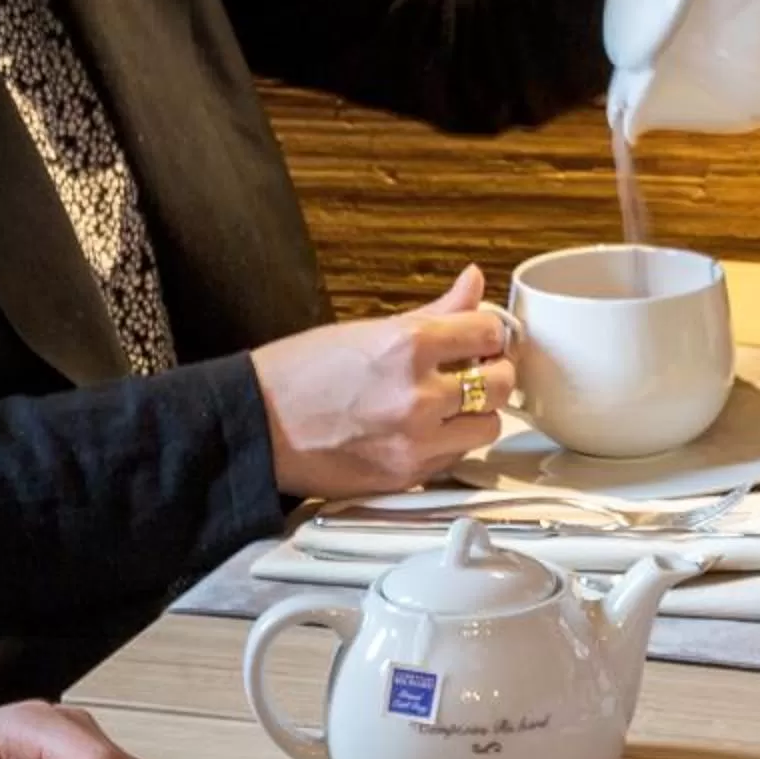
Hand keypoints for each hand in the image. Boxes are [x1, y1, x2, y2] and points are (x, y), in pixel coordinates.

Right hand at [250, 267, 516, 498]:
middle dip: (493, 373)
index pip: (490, 332)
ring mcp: (416, 442)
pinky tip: (424, 430)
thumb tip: (473, 282)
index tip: (481, 336)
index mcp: (408, 346)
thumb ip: (433, 312)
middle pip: (502, 383)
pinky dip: (449, 444)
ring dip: (476, 414)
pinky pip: (456, 458)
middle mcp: (419, 396)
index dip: (489, 332)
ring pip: (488, 427)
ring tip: (449, 405)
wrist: (257, 427)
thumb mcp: (367, 330)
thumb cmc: (299, 375)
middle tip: (475, 370)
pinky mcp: (408, 476)